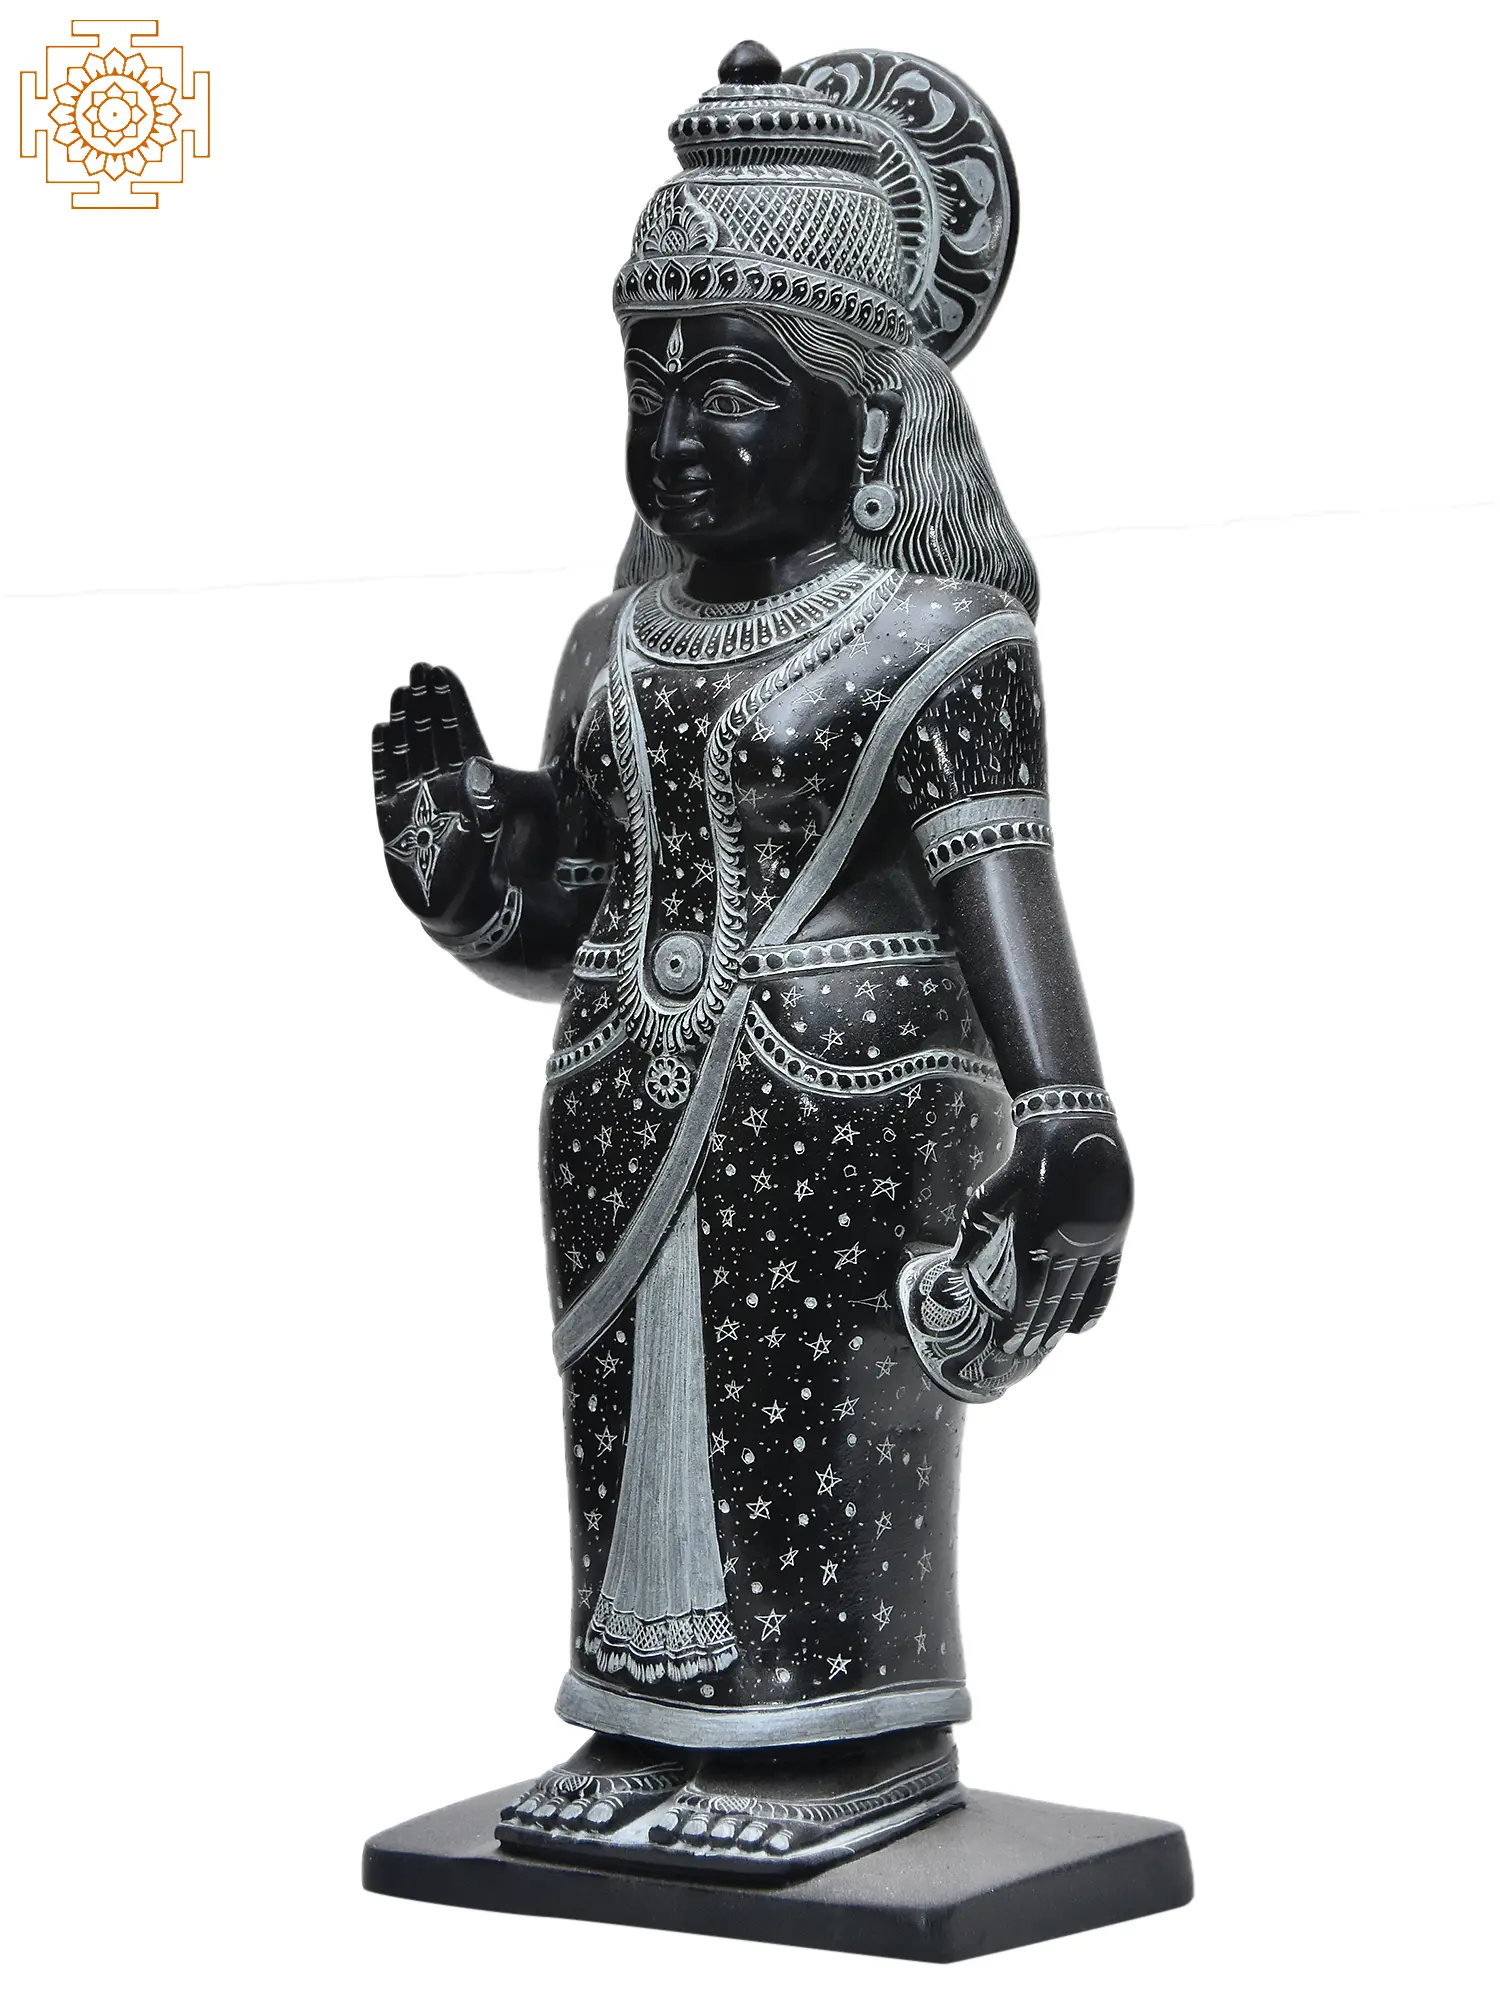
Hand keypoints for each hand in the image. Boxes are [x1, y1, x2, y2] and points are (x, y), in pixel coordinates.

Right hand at [372, 664, 504, 927]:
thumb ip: (505, 787)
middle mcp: (447, 787)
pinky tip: (381, 730)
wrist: (486, 908)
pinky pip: (385, 781)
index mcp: (480, 779)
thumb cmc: (520, 862)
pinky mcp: (395, 822)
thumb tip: (472, 770)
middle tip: (417, 669)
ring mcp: (420, 803)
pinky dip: (383, 756)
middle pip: (433, 735)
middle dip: (425, 702)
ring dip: (405, 722)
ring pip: (409, 752)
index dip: (451, 701)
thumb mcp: (531, 811)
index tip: (442, 670)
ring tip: (399, 692)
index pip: (462, 730)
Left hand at [899, 1112, 1130, 1400]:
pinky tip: (1081, 1329)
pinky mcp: (1114, 1233)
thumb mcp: (991, 1194)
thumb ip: (974, 1233)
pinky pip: (1106, 1280)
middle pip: (1051, 1299)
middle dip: (1036, 1330)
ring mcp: (1094, 1237)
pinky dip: (1094, 1307)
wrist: (1072, 1130)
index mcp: (1033, 1231)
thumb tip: (954, 1267)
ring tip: (1047, 1347)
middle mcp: (1065, 1239)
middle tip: (1024, 1353)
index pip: (1026, 1290)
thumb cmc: (1024, 1163)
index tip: (1008, 1343)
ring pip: (1078, 1294)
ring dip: (1061, 1324)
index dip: (1018, 1321)